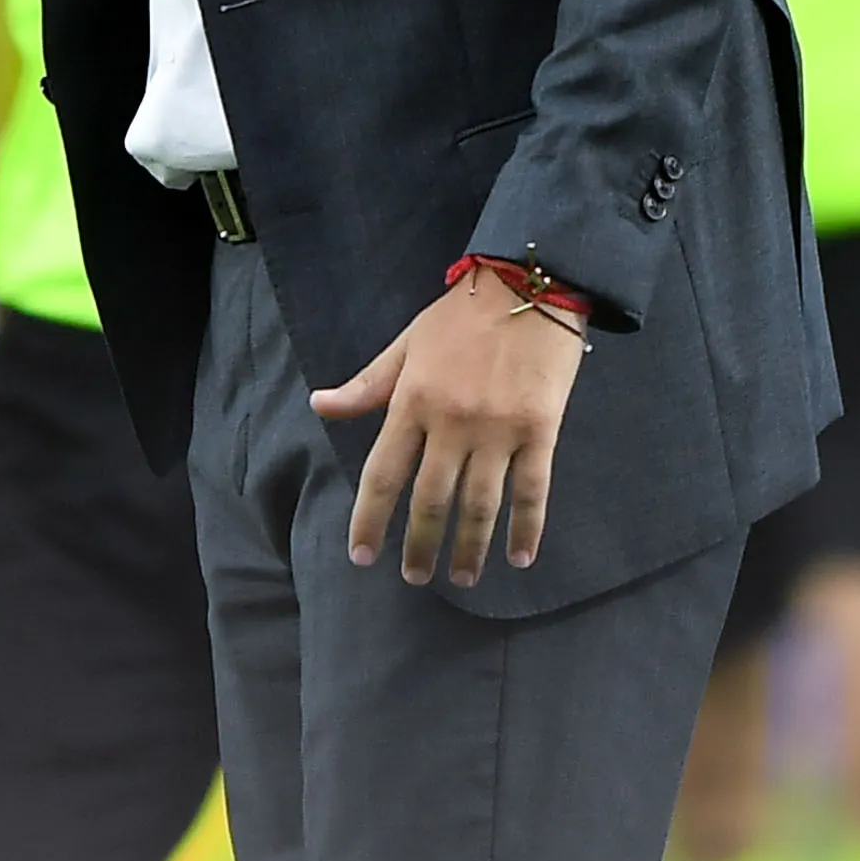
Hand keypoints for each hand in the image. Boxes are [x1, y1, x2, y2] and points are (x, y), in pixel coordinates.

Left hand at [311, 267, 586, 585]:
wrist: (530, 282)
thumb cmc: (462, 315)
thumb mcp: (406, 343)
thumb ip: (366, 385)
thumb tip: (318, 405)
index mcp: (413, 401)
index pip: (383, 474)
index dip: (370, 519)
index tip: (362, 555)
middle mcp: (452, 421)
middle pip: (430, 500)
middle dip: (419, 546)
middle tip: (414, 577)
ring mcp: (498, 429)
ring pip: (480, 505)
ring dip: (469, 549)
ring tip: (462, 578)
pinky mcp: (540, 430)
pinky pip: (532, 490)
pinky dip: (527, 529)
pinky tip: (520, 557)